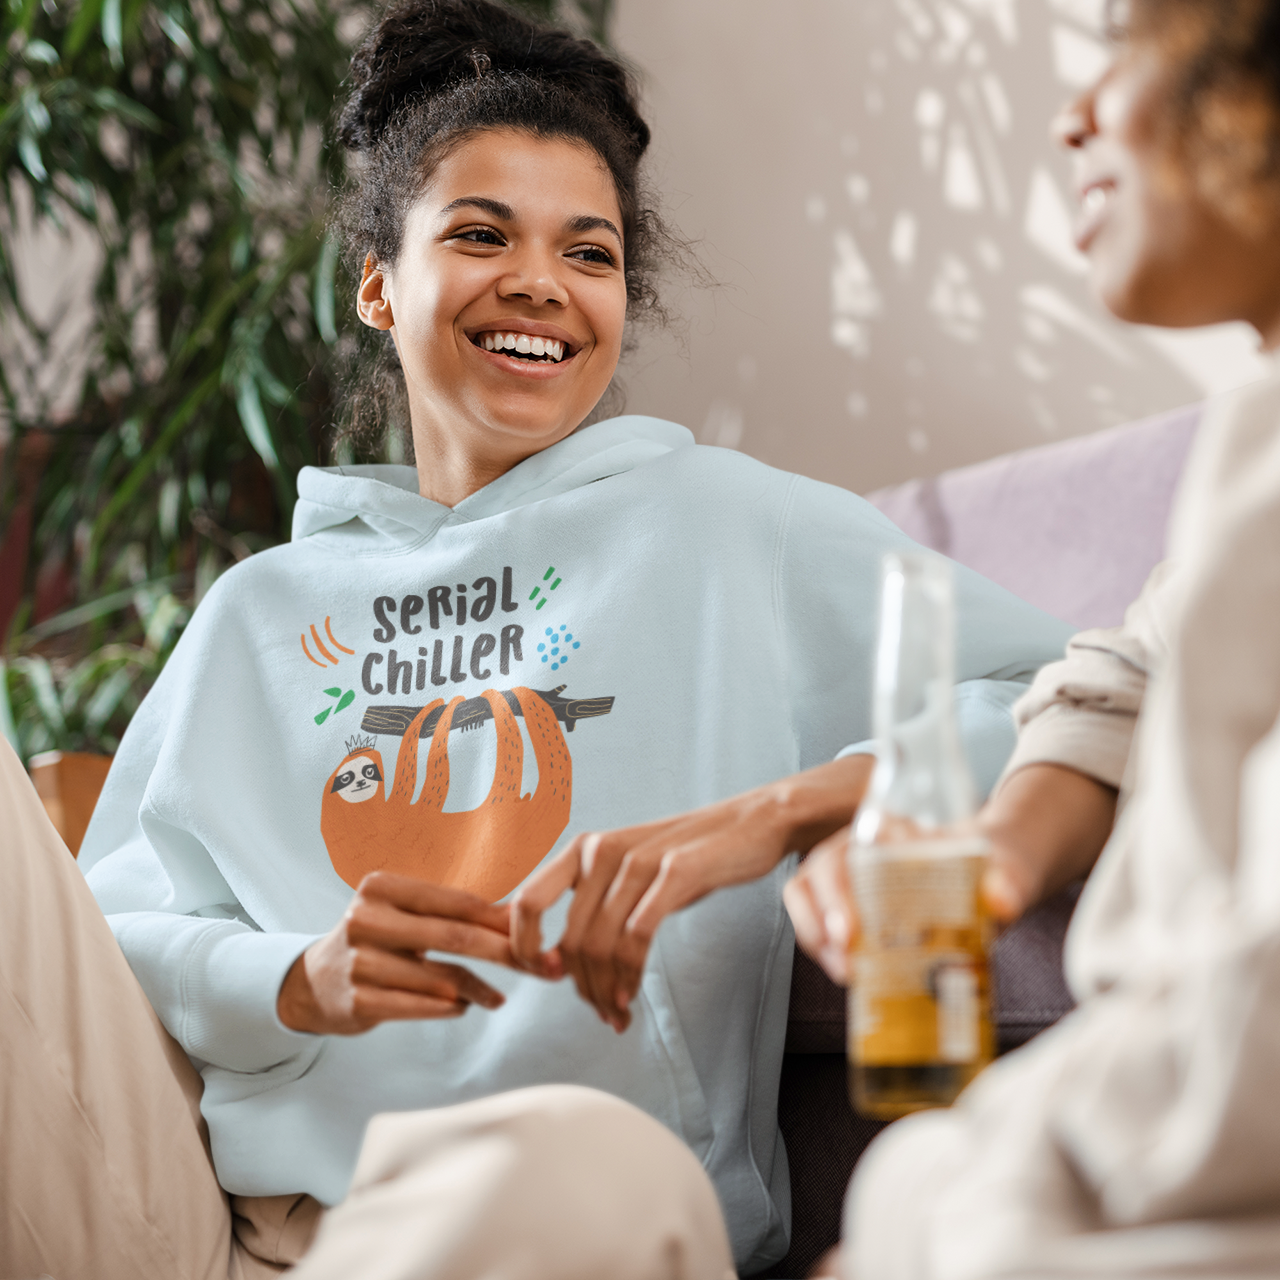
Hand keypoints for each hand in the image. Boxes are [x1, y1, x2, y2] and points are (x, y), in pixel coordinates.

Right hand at [277, 871, 513, 1034]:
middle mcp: (366, 919)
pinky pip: (422, 1006)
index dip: (500, 919)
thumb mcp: (404, 914)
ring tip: (499, 997)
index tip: (534, 933)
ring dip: (480, 990)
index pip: (456, 902)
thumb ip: (452, 913)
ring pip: (442, 978)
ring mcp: (359, 962)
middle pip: (454, 936)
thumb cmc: (377, 939)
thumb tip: (518, 916)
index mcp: (381, 886)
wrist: (314, 983)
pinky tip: (465, 1005)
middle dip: (504, 953)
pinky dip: (451, 1007)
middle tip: (537, 967)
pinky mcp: (358, 1001)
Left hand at [510, 756, 874, 1031]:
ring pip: (600, 944)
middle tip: (600, 1012)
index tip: (549, 980)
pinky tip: (632, 996)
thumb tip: (563, 964)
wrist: (752, 822)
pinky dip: (630, 975)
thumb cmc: (689, 855)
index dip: (526, 950)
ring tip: (618, 1013)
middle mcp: (601, 849)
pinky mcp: (676, 872)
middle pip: (569, 938)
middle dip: (580, 987)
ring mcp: (639, 860)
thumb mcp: (630, 871)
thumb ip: (595, 905)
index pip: (526, 902)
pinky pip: (638, 937)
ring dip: (605, 990)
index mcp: (583, 848)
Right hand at [783, 763, 1118, 984]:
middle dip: (825, 911)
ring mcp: (848, 872)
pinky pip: (817, 919)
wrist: (995, 873)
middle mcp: (860, 843)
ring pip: (806, 891)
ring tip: (845, 970)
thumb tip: (1002, 903)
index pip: (851, 844)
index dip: (842, 885)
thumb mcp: (1007, 868)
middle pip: (821, 868)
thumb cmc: (993, 866)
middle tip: (847, 949)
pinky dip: (824, 947)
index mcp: (894, 826)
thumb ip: (1008, 882)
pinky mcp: (847, 902)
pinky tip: (849, 974)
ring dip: (815, 932)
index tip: (853, 927)